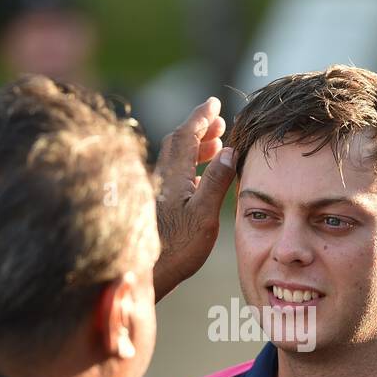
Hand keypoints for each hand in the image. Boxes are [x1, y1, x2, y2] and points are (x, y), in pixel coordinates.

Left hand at [151, 97, 235, 301]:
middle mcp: (162, 179)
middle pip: (179, 143)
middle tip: (219, 122)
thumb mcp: (204, 215)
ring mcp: (158, 192)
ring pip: (176, 159)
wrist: (147, 273)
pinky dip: (191, 166)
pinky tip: (200, 178)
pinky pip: (175, 175)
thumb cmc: (177, 248)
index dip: (201, 117)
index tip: (214, 103)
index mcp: (173, 176)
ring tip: (216, 145)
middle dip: (200, 129)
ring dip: (196, 148)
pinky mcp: (158, 206)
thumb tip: (229, 150)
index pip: (187, 135)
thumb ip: (216, 181)